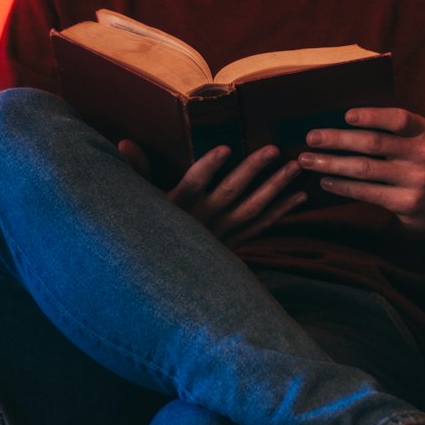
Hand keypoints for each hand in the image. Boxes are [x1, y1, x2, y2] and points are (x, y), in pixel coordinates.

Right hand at [119, 139, 305, 245]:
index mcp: (178, 207)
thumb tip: (124, 143)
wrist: (165, 281)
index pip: (193, 184)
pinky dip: (281, 211)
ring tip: (295, 166)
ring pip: (252, 208)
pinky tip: (299, 196)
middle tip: (273, 149)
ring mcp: (223, 233)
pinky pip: (262, 226)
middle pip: (230, 192)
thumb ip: (136, 172)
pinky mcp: (236, 243)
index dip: (208, 167)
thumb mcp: (139, 204)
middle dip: (253, 170)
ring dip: (275, 187)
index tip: (225, 149)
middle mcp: (203, 220)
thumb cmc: (149, 233)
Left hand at [298, 107, 424, 241]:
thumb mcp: (421, 141)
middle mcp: (422, 154)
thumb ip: (394, 133)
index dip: (371, 115)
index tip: (345, 115)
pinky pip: (367, 192)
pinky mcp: (406, 203)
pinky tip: (326, 181)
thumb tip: (341, 124)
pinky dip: (343, 186)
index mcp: (424, 132)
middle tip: (311, 137)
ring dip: (331, 163)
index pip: (398, 119)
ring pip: (364, 168)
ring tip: (307, 160)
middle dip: (337, 139)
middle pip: (373, 143)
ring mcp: (415, 180)